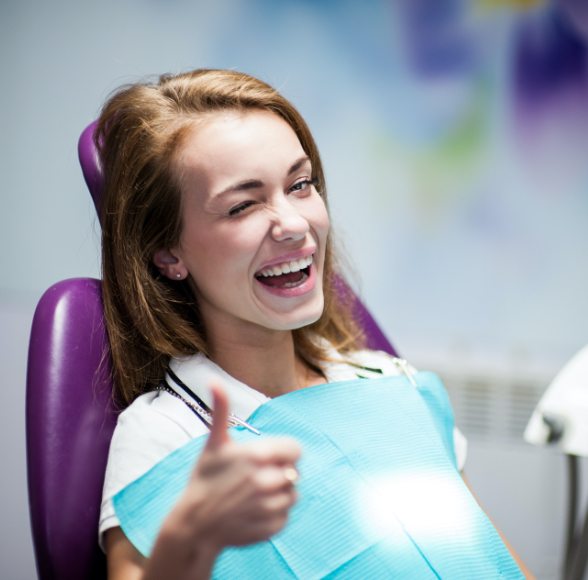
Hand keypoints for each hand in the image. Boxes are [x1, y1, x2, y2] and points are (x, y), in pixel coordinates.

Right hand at [172, 383, 300, 550]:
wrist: (193, 525)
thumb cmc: (205, 479)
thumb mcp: (214, 443)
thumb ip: (221, 410)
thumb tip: (213, 380)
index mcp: (256, 455)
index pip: (295, 450)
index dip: (285, 453)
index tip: (269, 458)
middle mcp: (265, 481)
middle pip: (295, 472)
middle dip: (280, 473)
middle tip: (257, 477)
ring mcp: (268, 507)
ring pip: (293, 495)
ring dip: (280, 494)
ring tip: (255, 495)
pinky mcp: (270, 528)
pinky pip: (286, 517)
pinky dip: (275, 515)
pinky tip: (254, 512)